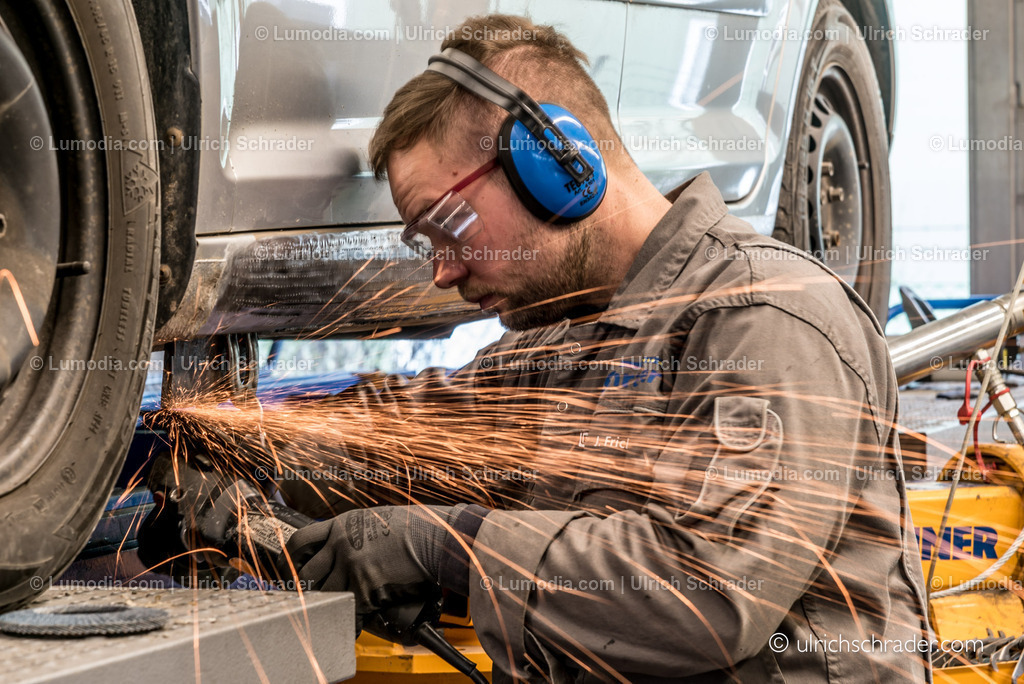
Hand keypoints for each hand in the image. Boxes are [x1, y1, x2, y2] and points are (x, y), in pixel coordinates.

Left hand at [284, 505, 464, 618]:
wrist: (433, 538)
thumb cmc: (413, 527)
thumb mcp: (374, 519)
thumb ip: (353, 533)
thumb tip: (343, 548)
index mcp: (342, 525)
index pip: (300, 541)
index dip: (291, 559)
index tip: (292, 570)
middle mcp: (341, 545)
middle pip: (306, 573)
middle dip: (310, 587)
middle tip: (316, 594)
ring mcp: (351, 567)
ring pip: (326, 594)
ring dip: (333, 602)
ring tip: (342, 605)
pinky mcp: (364, 588)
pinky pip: (348, 609)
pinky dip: (352, 618)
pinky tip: (357, 619)